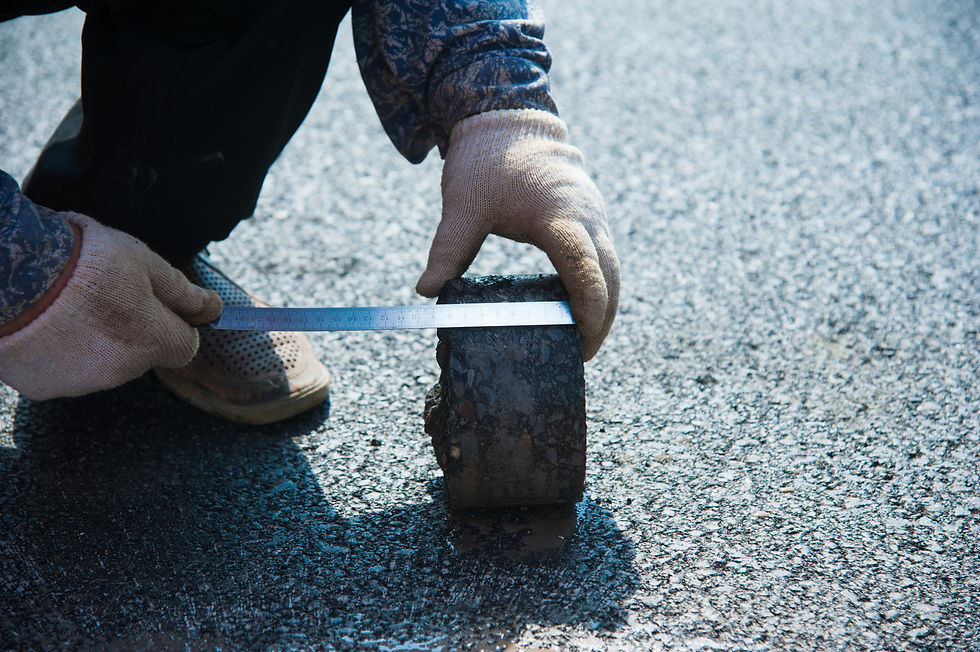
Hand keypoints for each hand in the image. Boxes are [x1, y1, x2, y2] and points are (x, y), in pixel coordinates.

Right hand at [0, 212, 220, 398]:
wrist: (9, 273)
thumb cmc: (81, 261)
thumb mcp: (144, 262)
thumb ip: (182, 291)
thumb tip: (214, 308)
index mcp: (152, 342)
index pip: (185, 346)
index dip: (175, 322)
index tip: (156, 303)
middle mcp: (120, 371)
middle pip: (142, 353)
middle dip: (132, 328)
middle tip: (102, 293)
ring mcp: (80, 384)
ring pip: (102, 363)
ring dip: (94, 340)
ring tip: (67, 305)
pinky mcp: (43, 388)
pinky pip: (63, 371)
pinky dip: (59, 352)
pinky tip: (44, 322)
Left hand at [416, 109, 619, 359]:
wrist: (511, 119)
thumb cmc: (487, 159)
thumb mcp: (463, 204)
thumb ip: (448, 248)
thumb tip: (425, 291)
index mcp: (559, 215)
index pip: (585, 269)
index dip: (587, 310)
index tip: (580, 341)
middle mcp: (587, 217)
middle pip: (609, 278)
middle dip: (601, 320)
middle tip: (582, 356)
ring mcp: (594, 216)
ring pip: (612, 270)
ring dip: (603, 306)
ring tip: (581, 341)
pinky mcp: (591, 217)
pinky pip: (603, 259)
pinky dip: (597, 287)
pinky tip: (576, 310)